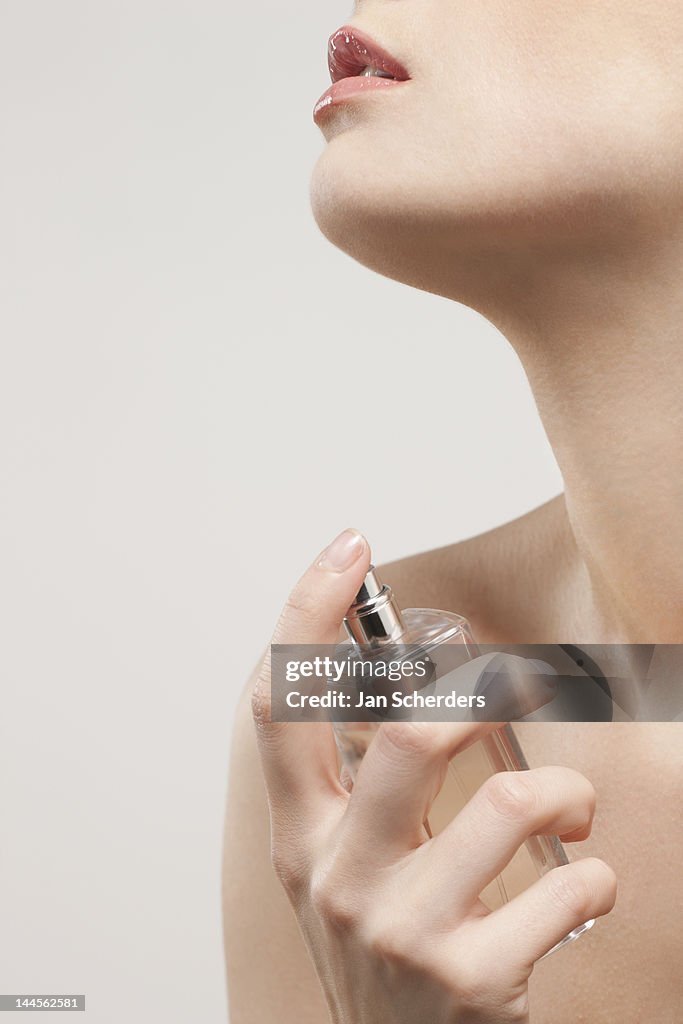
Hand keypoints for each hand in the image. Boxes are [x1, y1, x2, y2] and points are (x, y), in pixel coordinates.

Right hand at [252, 529, 616, 1023]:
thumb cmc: (388, 951)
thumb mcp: (348, 867)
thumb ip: (361, 787)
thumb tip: (418, 685)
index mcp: (302, 836)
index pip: (282, 704)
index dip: (308, 614)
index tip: (347, 547)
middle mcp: (338, 877)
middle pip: (407, 738)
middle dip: (479, 694)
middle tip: (510, 684)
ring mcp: (400, 931)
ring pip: (507, 802)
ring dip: (565, 791)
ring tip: (570, 809)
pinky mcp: (468, 981)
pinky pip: (567, 889)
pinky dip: (595, 878)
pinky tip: (580, 892)